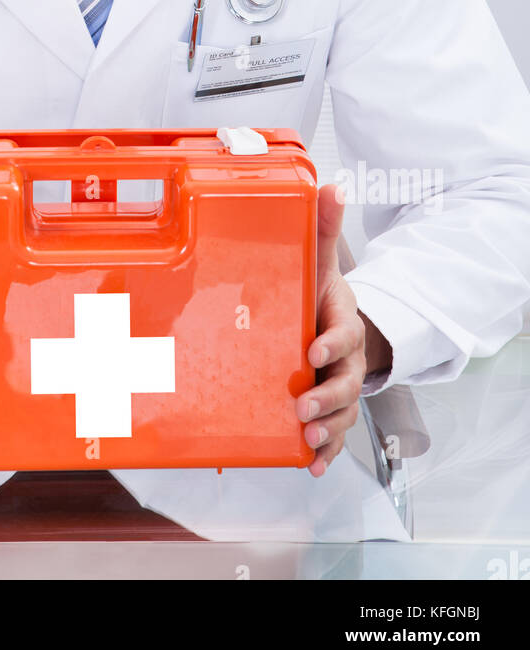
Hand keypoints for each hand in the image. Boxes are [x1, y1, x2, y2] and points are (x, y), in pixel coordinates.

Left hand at [296, 183, 368, 476]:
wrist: (328, 324)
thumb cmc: (317, 292)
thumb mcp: (318, 261)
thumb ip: (322, 227)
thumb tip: (331, 185)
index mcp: (341, 321)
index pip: (344, 333)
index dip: (332, 345)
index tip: (310, 353)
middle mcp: (344, 359)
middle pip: (346, 382)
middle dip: (327, 397)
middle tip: (302, 405)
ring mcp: (337, 387)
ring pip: (342, 413)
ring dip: (327, 429)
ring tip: (306, 437)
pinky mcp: (326, 410)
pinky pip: (333, 436)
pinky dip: (324, 453)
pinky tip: (310, 464)